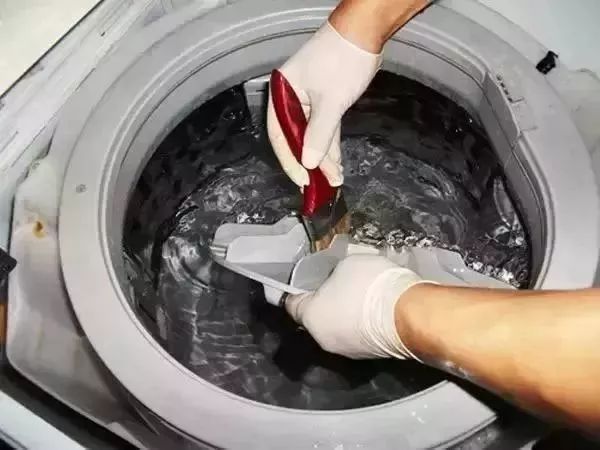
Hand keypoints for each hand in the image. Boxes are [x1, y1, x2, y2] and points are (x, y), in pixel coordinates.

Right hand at [267, 22, 381, 187]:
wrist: (364, 34)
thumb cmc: (343, 59)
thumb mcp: (331, 101)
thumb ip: (319, 135)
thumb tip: (310, 163)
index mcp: (283, 93)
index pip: (280, 134)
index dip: (290, 160)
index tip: (302, 180)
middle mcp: (291, 98)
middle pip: (296, 138)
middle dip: (311, 162)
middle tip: (321, 186)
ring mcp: (308, 100)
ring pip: (312, 136)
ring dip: (323, 157)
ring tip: (333, 179)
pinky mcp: (324, 102)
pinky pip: (324, 129)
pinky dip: (330, 145)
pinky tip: (336, 164)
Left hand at [284, 254, 424, 359]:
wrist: (410, 315)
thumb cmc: (370, 285)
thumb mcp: (346, 265)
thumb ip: (333, 275)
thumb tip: (335, 282)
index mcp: (310, 317)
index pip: (291, 305)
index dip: (294, 292)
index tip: (299, 285)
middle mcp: (323, 339)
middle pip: (316, 318)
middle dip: (324, 303)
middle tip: (338, 286)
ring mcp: (348, 351)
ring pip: (338, 329)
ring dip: (345, 316)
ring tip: (362, 297)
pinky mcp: (371, 356)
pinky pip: (359, 335)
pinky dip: (363, 325)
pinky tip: (377, 310)